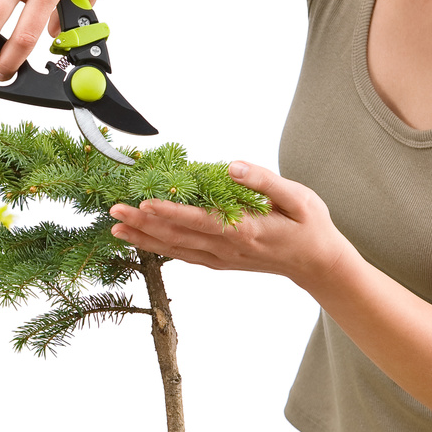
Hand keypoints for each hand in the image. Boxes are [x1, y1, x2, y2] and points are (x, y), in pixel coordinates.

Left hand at [108, 162, 350, 287]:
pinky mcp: (220, 262)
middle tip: (114, 212)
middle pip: (177, 236)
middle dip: (143, 224)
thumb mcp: (297, 198)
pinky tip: (141, 242)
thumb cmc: (310, 226)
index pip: (198, 220)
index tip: (143, 203)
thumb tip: (233, 166)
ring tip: (115, 230)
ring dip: (143, 239)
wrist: (318, 265)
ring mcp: (221, 259)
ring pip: (175, 249)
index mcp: (244, 230)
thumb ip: (264, 181)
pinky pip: (183, 256)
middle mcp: (227, 249)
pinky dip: (159, 249)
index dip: (169, 212)